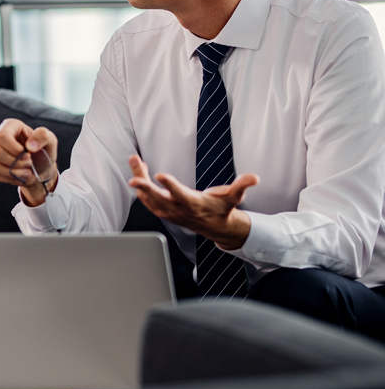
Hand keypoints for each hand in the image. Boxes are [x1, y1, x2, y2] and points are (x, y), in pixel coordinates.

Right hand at [0, 118, 58, 206]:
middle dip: (15, 164)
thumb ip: (43, 137)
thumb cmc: (43, 152)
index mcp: (9, 125)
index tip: (28, 156)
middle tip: (29, 165)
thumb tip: (29, 146)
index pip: (1, 136)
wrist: (38, 167)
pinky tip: (16, 176)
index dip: (14, 150)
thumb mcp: (50, 141)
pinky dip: (5, 178)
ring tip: (25, 173)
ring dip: (12, 173)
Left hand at [127, 155, 257, 248]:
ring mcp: (168, 211)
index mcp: (193, 203)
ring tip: (135, 161)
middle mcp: (178, 209)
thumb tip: (254, 178)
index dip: (170, 185)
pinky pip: (147, 200)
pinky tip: (138, 172)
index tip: (159, 175)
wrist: (215, 227)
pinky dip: (141, 187)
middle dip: (145, 187)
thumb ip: (242, 186)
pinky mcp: (163, 211)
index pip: (179, 194)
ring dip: (140, 181)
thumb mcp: (235, 197)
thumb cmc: (223, 209)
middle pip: (158, 198)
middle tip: (133, 176)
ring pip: (149, 197)